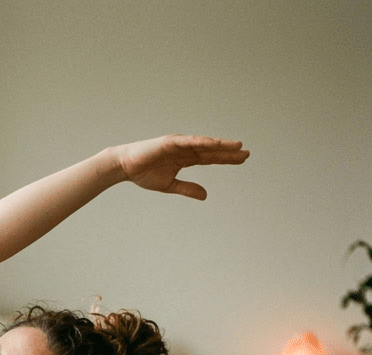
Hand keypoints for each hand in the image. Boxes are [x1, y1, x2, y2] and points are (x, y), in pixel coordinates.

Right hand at [113, 134, 249, 200]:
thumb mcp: (170, 185)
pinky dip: (203, 142)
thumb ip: (188, 189)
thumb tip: (206, 196)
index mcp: (185, 159)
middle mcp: (185, 149)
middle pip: (211, 151)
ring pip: (204, 144)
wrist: (125, 167)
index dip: (226, 159)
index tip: (242, 159)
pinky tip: (215, 143)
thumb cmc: (144, 174)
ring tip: (237, 146)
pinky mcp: (171, 142)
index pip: (210, 158)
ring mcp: (179, 144)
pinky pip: (190, 142)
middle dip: (228, 152)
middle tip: (246, 153)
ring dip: (220, 145)